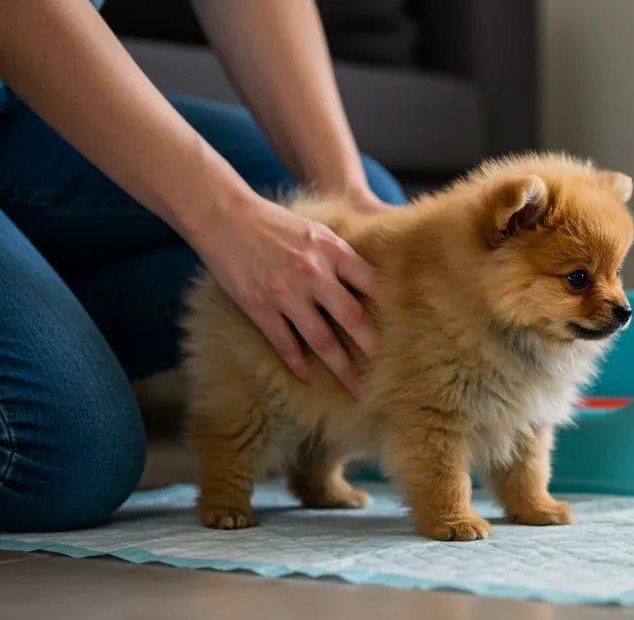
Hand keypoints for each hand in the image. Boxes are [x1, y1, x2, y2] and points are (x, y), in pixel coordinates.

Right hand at [192, 193, 376, 394]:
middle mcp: (314, 273)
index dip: (391, 308)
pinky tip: (310, 379)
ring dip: (342, 368)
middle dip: (374, 348)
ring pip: (322, 339)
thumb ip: (342, 255)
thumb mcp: (317, 230)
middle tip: (392, 372)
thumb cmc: (276, 222)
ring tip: (358, 389)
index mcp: (332, 250)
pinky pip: (285, 343)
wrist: (226, 216)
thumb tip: (373, 279)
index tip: (407, 330)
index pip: (372, 283)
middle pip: (354, 317)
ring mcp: (286, 292)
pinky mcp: (260, 307)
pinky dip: (298, 364)